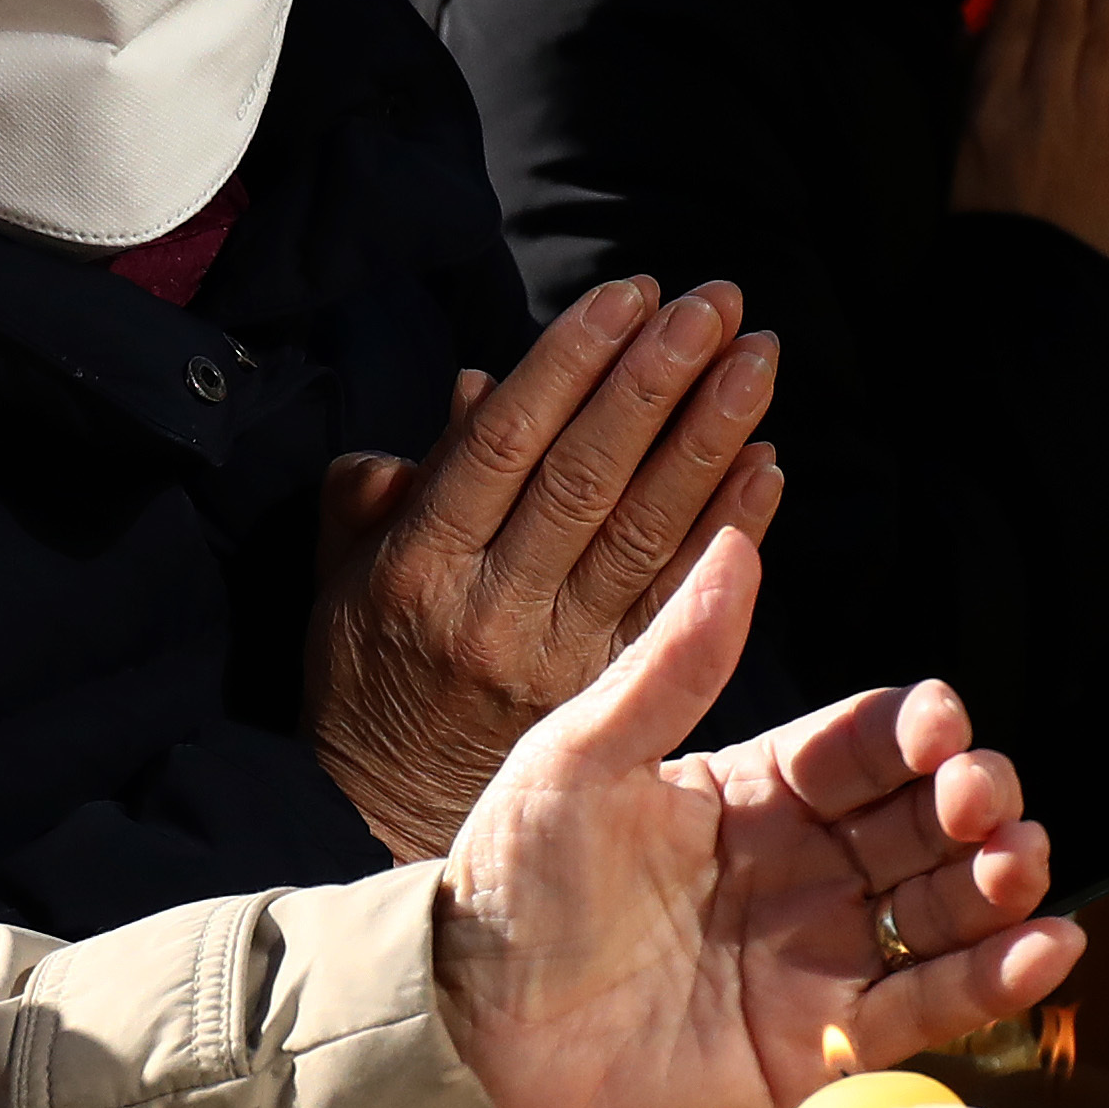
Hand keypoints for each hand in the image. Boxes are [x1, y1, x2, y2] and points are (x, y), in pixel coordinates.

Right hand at [309, 277, 789, 860]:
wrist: (383, 812)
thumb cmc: (365, 668)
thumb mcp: (342, 569)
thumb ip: (393, 479)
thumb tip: (480, 388)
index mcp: (419, 564)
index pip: (504, 444)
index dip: (572, 363)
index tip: (630, 295)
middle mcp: (493, 608)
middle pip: (586, 479)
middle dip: (656, 382)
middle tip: (714, 307)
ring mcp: (559, 657)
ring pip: (644, 533)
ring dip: (709, 439)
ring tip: (756, 360)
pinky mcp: (608, 697)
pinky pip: (677, 601)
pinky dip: (728, 529)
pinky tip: (766, 466)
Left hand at [428, 529, 1073, 1107]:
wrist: (466, 1040)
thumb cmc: (504, 891)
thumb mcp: (576, 758)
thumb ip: (671, 665)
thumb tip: (734, 544)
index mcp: (751, 787)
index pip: (866, 741)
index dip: (917, 727)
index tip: (938, 721)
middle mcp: (802, 865)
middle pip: (926, 818)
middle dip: (973, 799)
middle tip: (975, 801)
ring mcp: (819, 953)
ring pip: (946, 906)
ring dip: (1001, 880)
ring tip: (1019, 865)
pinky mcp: (823, 1042)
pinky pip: (930, 1006)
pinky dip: (999, 980)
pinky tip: (1049, 947)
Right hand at [951, 0, 1108, 258]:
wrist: (1030, 288)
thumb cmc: (979, 220)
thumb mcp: (955, 146)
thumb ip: (969, 84)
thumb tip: (978, 28)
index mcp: (993, 99)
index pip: (1020, 13)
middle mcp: (1044, 99)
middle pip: (1067, 10)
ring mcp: (1091, 119)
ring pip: (1107, 31)